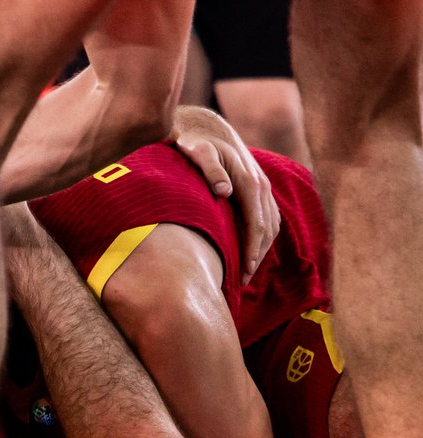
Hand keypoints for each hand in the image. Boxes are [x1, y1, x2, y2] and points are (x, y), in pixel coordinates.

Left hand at [172, 110, 279, 281]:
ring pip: (271, 224)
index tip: (245, 270)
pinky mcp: (258, 188)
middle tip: (243, 281)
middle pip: (266, 228)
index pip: (256, 222)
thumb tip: (225, 191)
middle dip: (257, 256)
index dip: (252, 248)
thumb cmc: (195, 142)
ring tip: (247, 273)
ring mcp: (262, 186)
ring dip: (262, 250)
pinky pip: (268, 217)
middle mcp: (261, 184)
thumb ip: (210, 169)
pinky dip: (264, 238)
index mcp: (248, 180)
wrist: (206, 126)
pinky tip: (252, 253)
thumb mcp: (197, 151)